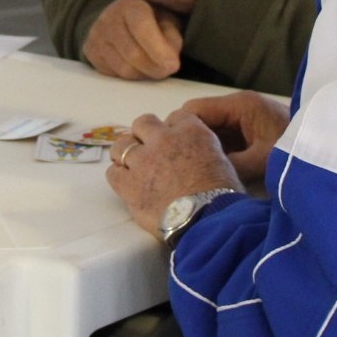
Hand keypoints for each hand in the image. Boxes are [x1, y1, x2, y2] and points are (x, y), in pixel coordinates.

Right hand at [83, 0, 183, 79]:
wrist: (123, 19)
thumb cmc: (152, 19)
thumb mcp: (168, 20)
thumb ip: (171, 37)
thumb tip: (169, 62)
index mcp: (129, 4)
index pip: (141, 27)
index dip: (158, 49)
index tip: (173, 65)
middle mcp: (108, 18)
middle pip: (132, 54)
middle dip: (155, 67)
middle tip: (168, 70)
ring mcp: (96, 35)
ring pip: (124, 69)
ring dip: (144, 74)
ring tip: (153, 67)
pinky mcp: (90, 52)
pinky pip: (113, 75)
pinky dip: (131, 76)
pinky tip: (138, 67)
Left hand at [105, 111, 242, 238]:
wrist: (209, 219)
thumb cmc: (223, 196)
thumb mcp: (222, 162)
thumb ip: (204, 151)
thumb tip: (197, 158)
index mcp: (191, 131)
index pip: (176, 116)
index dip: (172, 129)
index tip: (173, 141)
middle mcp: (164, 139)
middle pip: (143, 123)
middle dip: (144, 135)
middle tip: (149, 151)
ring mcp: (143, 160)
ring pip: (121, 145)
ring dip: (126, 153)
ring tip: (131, 166)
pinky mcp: (128, 183)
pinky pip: (113, 173)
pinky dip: (119, 177)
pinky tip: (127, 185)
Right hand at [178, 91, 291, 184]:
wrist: (328, 151)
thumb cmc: (298, 150)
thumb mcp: (263, 160)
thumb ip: (231, 166)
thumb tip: (201, 178)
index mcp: (240, 105)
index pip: (194, 109)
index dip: (179, 130)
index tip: (170, 154)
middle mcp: (238, 106)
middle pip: (199, 118)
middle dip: (187, 139)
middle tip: (176, 164)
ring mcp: (243, 118)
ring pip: (209, 129)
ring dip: (202, 146)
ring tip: (189, 168)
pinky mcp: (249, 130)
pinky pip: (223, 137)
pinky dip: (215, 151)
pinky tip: (209, 168)